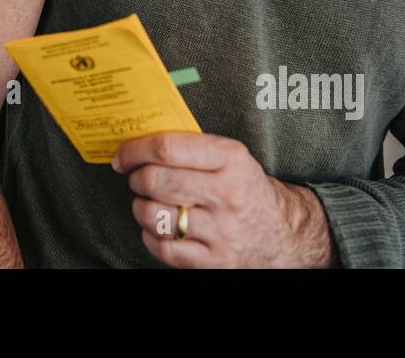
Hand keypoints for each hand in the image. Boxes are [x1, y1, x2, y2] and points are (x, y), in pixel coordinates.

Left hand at [112, 132, 336, 267]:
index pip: (167, 148)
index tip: (122, 156)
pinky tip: (159, 228)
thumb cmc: (245, 188)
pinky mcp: (215, 260)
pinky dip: (152, 237)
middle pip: (156, 181)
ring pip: (156, 216)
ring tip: (148, 204)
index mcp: (230, 159)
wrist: (282, 232)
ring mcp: (221, 230)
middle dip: (136, 179)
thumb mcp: (231, 156)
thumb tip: (138, 143)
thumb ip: (191, 147)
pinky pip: (164, 249)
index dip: (134, 150)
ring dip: (141, 208)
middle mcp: (227, 194)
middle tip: (137, 179)